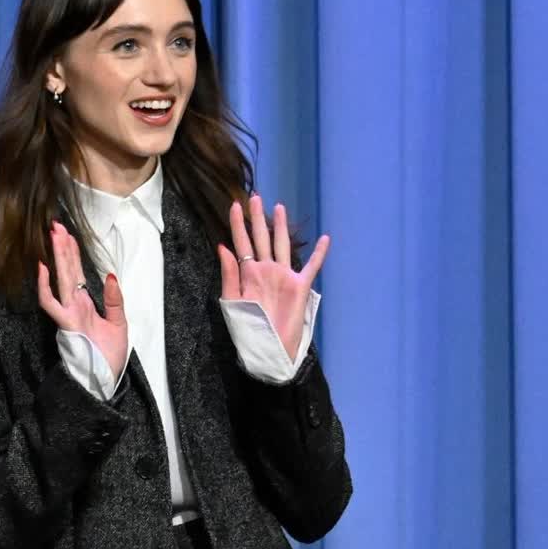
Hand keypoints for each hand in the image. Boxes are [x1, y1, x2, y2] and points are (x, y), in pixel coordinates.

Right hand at [37, 221, 128, 378]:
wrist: (106, 379)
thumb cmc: (110, 356)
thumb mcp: (119, 324)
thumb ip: (114, 300)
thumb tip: (110, 276)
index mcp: (85, 304)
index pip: (77, 273)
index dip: (73, 253)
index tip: (69, 233)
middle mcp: (74, 306)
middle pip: (67, 271)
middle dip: (62, 247)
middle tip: (56, 224)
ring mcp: (69, 313)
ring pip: (61, 280)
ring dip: (58, 257)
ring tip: (55, 235)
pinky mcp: (67, 324)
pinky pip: (51, 303)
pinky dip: (45, 286)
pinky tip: (44, 268)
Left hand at [217, 193, 329, 361]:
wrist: (269, 351)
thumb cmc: (249, 331)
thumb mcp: (232, 302)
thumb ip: (229, 274)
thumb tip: (223, 246)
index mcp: (248, 274)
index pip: (242, 244)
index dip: (238, 225)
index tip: (234, 206)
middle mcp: (266, 271)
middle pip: (262, 238)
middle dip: (258, 218)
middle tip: (254, 197)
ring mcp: (284, 277)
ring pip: (282, 245)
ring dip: (281, 227)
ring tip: (278, 208)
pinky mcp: (300, 287)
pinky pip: (311, 266)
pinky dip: (319, 253)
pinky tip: (325, 238)